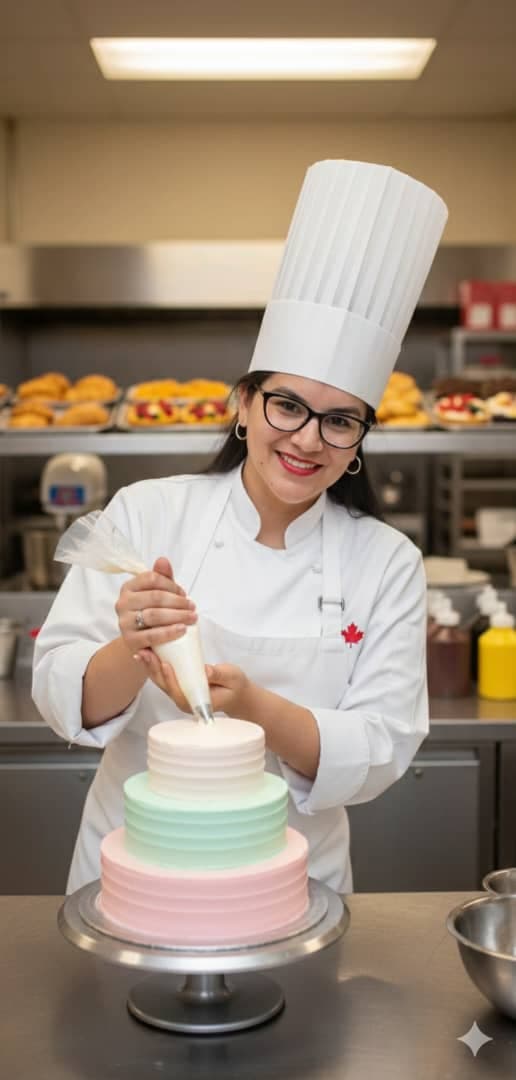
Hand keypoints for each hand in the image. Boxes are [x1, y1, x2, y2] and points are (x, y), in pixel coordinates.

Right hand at [116, 556, 196, 656]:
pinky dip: (169, 632)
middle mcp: (123, 603)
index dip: (171, 585)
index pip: (152, 579)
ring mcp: (125, 622)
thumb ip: (162, 577)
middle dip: (178, 602)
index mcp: (129, 587)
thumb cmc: (152, 613)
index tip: (184, 593)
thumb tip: (163, 560)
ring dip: (177, 616)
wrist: (142, 640)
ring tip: (191, 618)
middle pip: (155, 597)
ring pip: (154, 615)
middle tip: (192, 607)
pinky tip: (182, 630)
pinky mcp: (130, 640)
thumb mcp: (157, 593)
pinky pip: (151, 635)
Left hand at [139, 652, 254, 719]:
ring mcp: (179, 693)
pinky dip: (155, 664)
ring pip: (161, 681)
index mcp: (195, 702)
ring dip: (150, 666)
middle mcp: (183, 700)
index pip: (178, 692)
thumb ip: (218, 674)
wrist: (236, 693)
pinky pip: (164, 676)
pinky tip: (148, 652)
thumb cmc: (234, 685)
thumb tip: (206, 670)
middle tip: (145, 652)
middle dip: (153, 669)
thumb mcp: (231, 677)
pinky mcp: (178, 685)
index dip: (170, 679)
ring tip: (141, 651)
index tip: (164, 664)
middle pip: (164, 686)